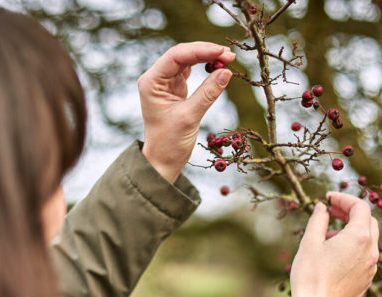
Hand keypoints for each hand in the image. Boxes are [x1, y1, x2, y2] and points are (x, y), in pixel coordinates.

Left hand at [138, 42, 235, 182]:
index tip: (222, 53)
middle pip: (182, 54)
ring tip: (228, 59)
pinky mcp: (174, 89)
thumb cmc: (169, 143)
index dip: (200, 51)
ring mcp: (165, 83)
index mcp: (151, 82)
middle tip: (230, 56)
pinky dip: (205, 67)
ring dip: (207, 57)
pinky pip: (190, 71)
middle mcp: (156, 79)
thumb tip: (227, 72)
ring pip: (187, 60)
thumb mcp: (190, 117)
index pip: (176, 56)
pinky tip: (218, 67)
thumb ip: (207, 93)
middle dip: (206, 52)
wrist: (162, 161)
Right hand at [290, 192, 379, 296]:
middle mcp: (371, 251)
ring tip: (327, 236)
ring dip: (350, 230)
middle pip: (368, 221)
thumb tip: (322, 207)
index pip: (360, 207)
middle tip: (331, 211)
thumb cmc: (311, 275)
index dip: (344, 199)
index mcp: (358, 237)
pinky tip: (333, 254)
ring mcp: (371, 267)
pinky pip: (364, 255)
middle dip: (350, 213)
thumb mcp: (310, 242)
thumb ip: (318, 220)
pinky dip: (353, 247)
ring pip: (367, 239)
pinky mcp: (367, 279)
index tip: (328, 198)